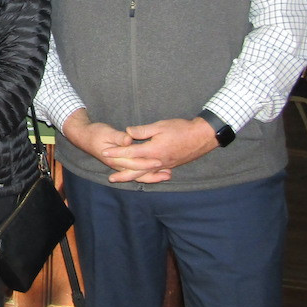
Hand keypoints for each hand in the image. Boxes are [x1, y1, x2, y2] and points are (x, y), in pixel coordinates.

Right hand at [63, 108, 166, 182]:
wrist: (84, 137)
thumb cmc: (95, 133)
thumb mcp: (107, 132)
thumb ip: (119, 137)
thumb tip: (128, 140)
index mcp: (115, 157)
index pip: (134, 162)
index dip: (147, 162)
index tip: (159, 161)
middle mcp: (117, 164)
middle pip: (138, 172)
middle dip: (153, 174)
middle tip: (168, 174)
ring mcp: (119, 165)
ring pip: (137, 175)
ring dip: (152, 176)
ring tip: (167, 176)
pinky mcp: (121, 163)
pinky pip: (135, 172)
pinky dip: (146, 174)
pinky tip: (156, 173)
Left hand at [101, 117, 217, 181]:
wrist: (201, 137)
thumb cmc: (181, 129)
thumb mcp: (160, 126)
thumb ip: (142, 131)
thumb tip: (128, 132)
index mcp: (153, 150)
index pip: (130, 152)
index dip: (117, 152)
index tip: (105, 153)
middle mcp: (157, 161)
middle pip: (135, 170)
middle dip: (121, 173)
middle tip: (109, 178)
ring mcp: (164, 165)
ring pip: (145, 174)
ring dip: (132, 178)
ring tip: (121, 180)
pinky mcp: (170, 166)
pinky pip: (154, 174)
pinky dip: (146, 177)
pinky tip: (141, 178)